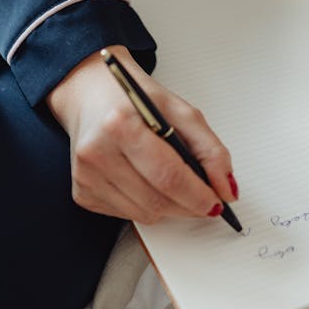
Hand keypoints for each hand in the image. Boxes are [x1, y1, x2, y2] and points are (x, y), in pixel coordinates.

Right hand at [46, 46, 237, 223]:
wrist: (89, 92)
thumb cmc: (133, 98)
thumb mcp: (179, 110)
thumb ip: (210, 149)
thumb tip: (227, 189)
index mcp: (121, 124)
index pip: (168, 175)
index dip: (198, 195)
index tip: (217, 202)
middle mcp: (97, 152)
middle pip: (157, 200)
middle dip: (189, 205)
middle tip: (205, 197)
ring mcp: (86, 176)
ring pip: (144, 214)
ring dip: (169, 207)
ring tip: (172, 180)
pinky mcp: (81, 192)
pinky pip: (127, 215)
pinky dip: (146, 205)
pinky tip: (145, 180)